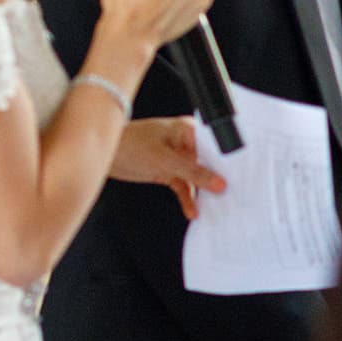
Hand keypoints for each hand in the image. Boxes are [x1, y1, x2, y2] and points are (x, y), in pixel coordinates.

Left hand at [111, 117, 227, 219]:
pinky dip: (188, 199)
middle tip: (229, 196)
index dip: (226, 163)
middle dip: (215, 180)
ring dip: (202, 193)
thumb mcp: (165, 160)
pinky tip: (192, 211)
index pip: (215, 146)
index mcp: (188, 129)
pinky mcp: (168, 171)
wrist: (104, 155)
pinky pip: (184, 186)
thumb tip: (217, 182)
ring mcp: (177, 157)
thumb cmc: (129, 143)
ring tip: (213, 208)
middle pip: (208, 163)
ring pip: (196, 178)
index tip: (236, 179)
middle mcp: (186, 142)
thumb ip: (192, 173)